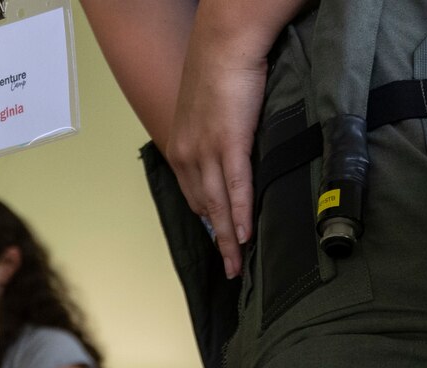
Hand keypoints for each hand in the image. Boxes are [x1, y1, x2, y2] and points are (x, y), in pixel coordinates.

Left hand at [167, 32, 268, 278]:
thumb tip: (230, 153)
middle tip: (230, 267)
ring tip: (237, 266)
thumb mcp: (209, 110)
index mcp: (181, 146)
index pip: (193, 195)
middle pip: (203, 208)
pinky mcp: (229, 144)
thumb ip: (215, 136)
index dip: (208, 221)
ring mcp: (207, 151)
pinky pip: (236, 189)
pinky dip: (241, 215)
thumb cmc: (221, 69)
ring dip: (228, 240)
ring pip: (217, 206)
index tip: (219, 242)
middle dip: (217, 240)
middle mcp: (188, 154)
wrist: (226, 42)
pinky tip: (245, 237)